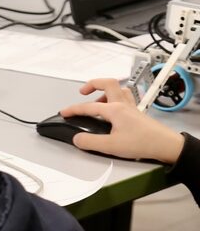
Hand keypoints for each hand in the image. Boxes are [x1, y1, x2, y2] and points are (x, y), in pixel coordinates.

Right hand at [58, 79, 185, 163]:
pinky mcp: (138, 114)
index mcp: (115, 110)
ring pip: (119, 89)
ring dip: (106, 91)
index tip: (64, 112)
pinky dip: (116, 99)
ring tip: (98, 100)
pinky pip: (126, 98)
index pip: (88, 106)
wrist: (166, 145)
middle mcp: (124, 105)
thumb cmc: (142, 143)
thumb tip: (77, 138)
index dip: (73, 109)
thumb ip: (89, 142)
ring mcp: (132, 108)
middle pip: (108, 83)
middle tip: (83, 91)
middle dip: (93, 84)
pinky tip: (114, 110)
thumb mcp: (110, 146)